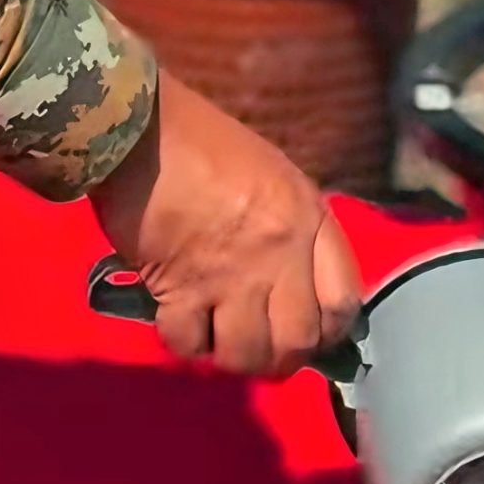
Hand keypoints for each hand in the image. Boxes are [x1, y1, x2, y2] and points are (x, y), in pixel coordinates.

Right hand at [88, 72, 361, 378]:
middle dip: (277, 356)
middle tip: (255, 342)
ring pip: (247, 354)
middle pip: (298, 341)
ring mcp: (233, 273)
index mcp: (306, 215)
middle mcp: (280, 251)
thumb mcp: (269, 173)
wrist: (141, 127)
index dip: (327, 330)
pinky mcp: (182, 287)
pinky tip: (176, 315)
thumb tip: (291, 287)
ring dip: (230, 355)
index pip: (343, 301)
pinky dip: (183, 340)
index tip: (306, 332)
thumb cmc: (202, 140)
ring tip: (215, 334)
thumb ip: (290, 227)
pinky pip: (191, 344)